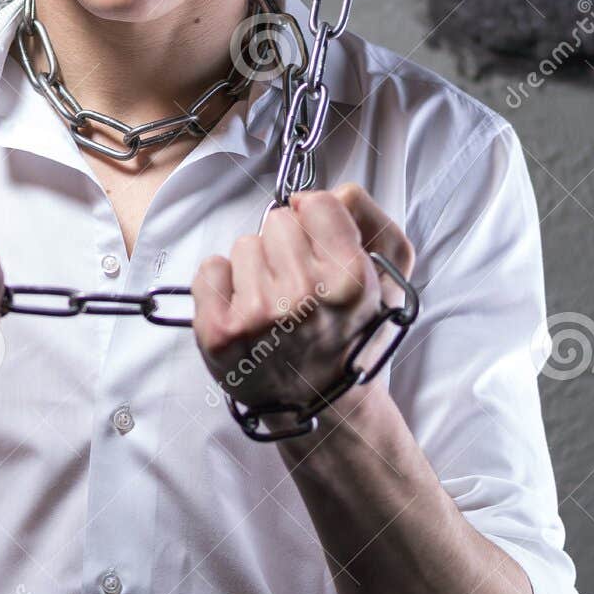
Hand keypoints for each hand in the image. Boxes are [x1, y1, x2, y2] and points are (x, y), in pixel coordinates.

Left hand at [191, 184, 414, 420]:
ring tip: (273, 308)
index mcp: (350, 280)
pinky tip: (244, 315)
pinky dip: (221, 288)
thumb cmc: (345, 332)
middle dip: (284, 248)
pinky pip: (210, 270)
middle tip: (296, 290)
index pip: (316, 202)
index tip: (316, 251)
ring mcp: (259, 316)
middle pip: (276, 221)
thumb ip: (362, 216)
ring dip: (254, 270)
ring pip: (243, 245)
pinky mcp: (221, 331)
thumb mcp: (384, 273)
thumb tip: (312, 195)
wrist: (318, 399)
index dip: (314, 223)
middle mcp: (305, 298)